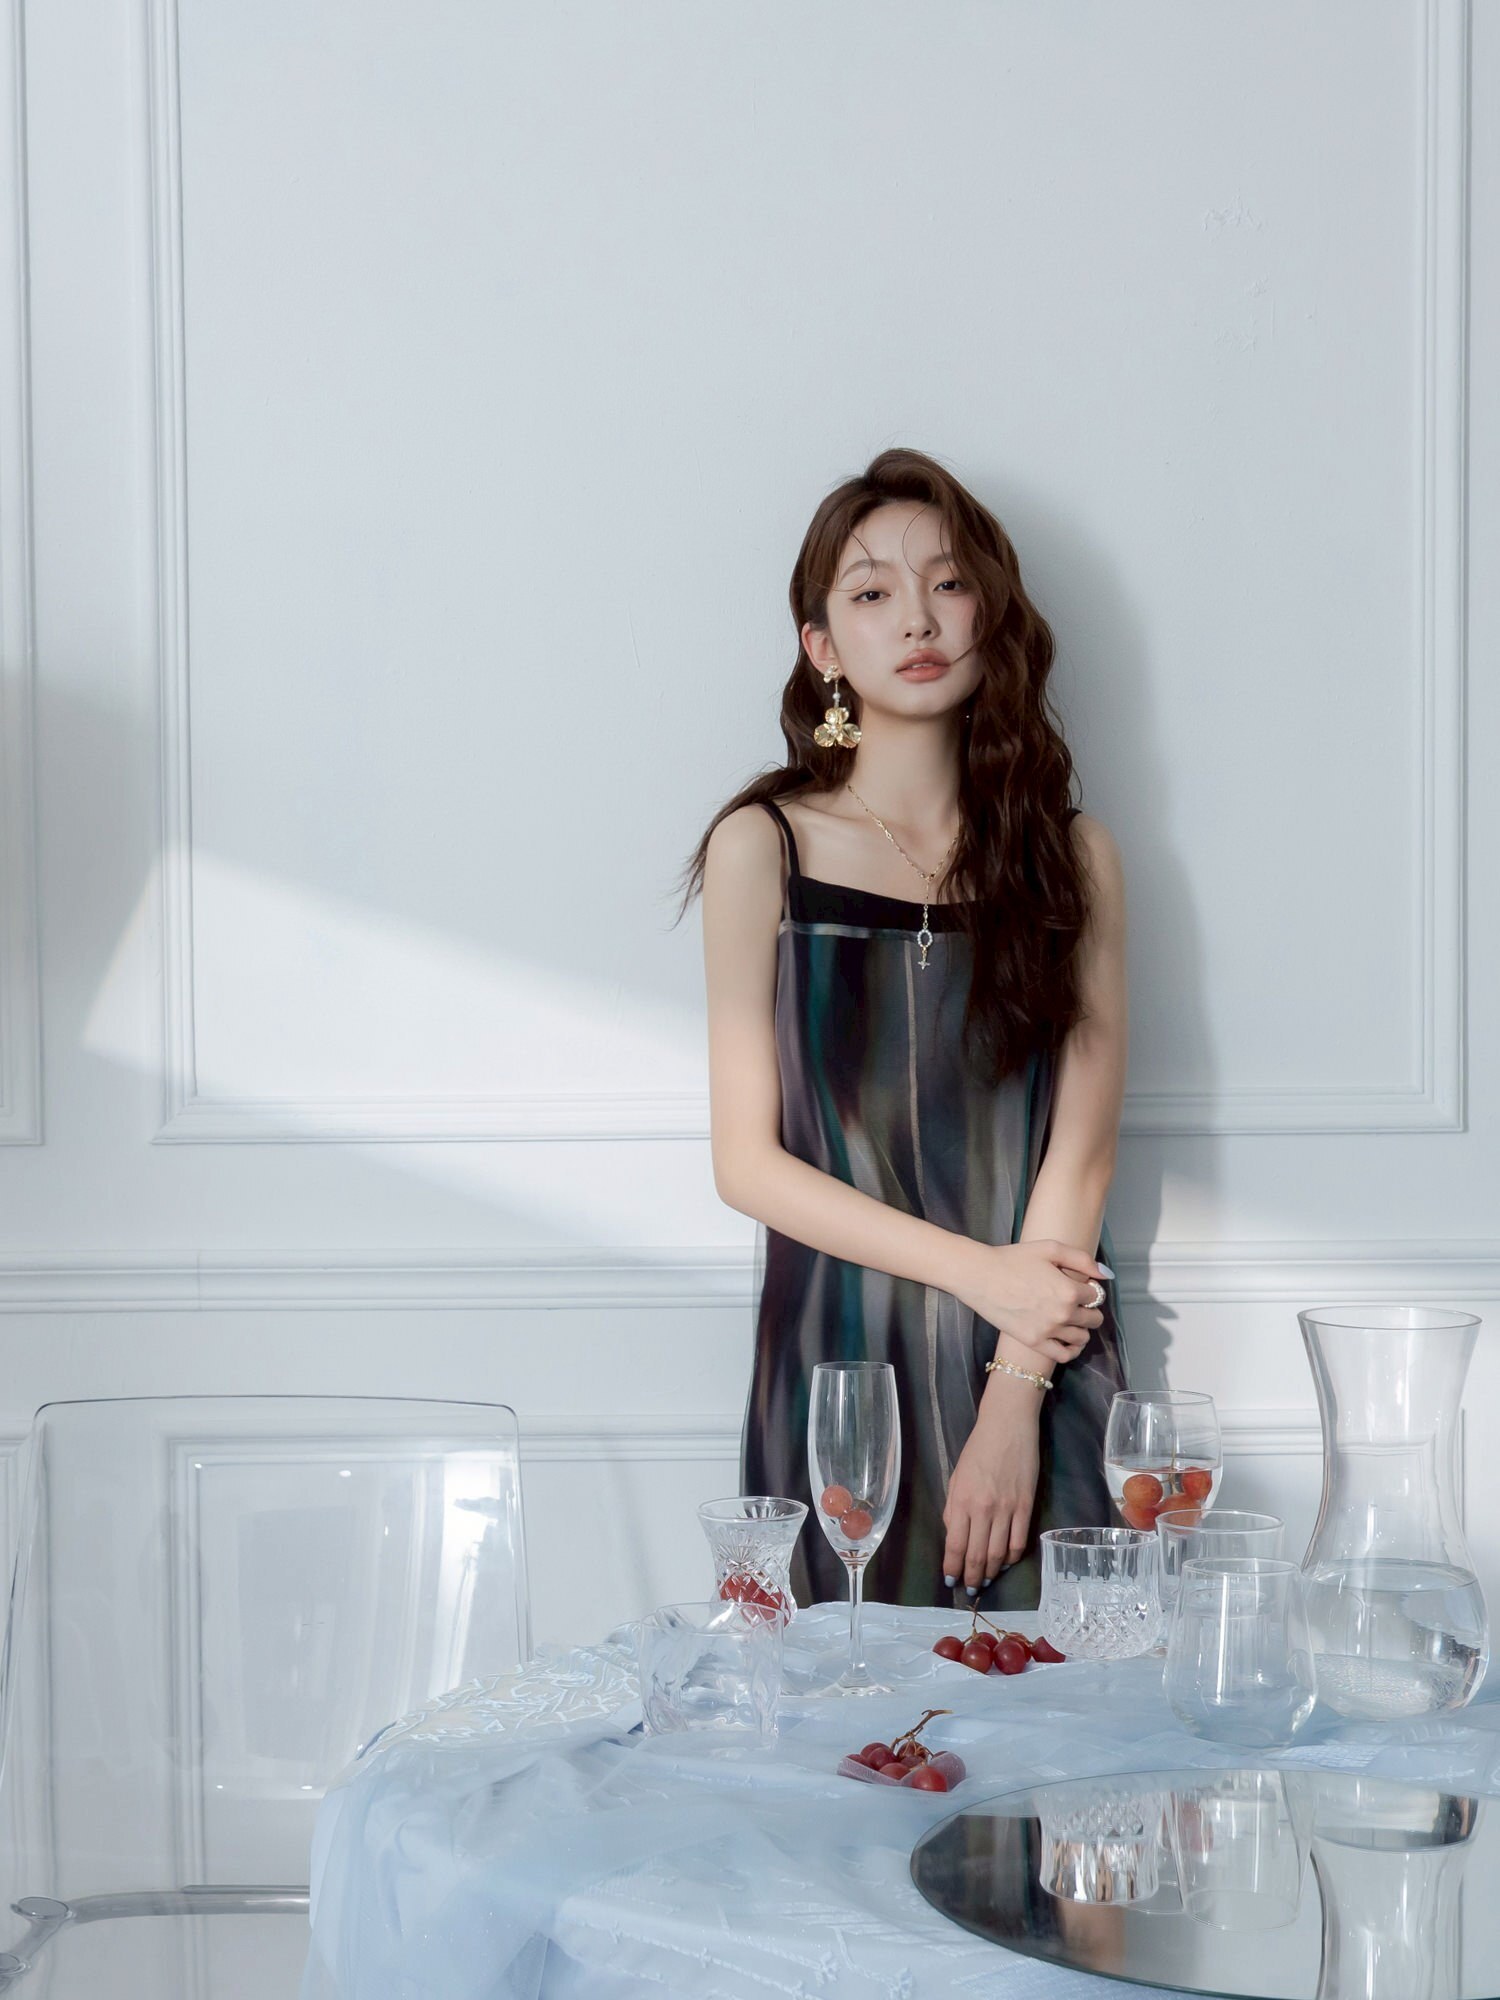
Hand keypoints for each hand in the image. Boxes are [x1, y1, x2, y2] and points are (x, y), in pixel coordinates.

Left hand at [942, 1394, 1040, 1591]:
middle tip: (971, 1588)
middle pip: (978, 1555)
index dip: (953, 1567)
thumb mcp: (956, 1477)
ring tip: (987, 1580)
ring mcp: (1007, 1509)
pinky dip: (1012, 1557)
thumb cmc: (978, 1449)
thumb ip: (954, 1508)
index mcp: (962, 1501)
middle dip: (973, 1577)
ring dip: (992, 1572)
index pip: (956, 1545)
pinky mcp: (1026, 1506)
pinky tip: (1006, 1562)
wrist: (1007, 1426)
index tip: (951, 1579)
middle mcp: (984, 1509)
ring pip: (999, 1554)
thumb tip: (955, 1536)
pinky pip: (1019, 1542)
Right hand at [951, 1239, 1107, 1364]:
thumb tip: (1106, 1275)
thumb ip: (1082, 1259)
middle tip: (1076, 1302)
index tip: (1079, 1285)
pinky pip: (1064, 1355)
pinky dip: (1071, 1349)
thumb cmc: (1013, 1259)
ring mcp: (1048, 1331)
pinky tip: (1068, 1340)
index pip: (1096, 1296)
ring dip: (1081, 1328)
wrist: (980, 1276)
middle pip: (1093, 1319)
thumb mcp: (1050, 1248)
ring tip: (1070, 1318)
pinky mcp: (1034, 1342)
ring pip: (1082, 1338)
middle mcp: (1063, 1314)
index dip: (1090, 1289)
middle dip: (1089, 1309)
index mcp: (1069, 1290)